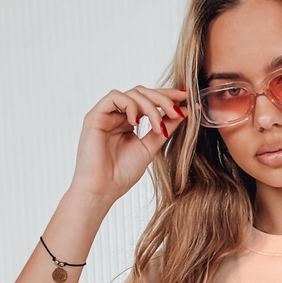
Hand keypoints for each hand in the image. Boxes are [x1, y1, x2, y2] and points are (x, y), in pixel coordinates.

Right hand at [69, 86, 189, 204]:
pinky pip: (115, 97)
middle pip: (142, 93)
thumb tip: (183, 113)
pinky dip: (130, 106)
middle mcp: (117, 115)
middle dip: (163, 98)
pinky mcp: (95, 116)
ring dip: (150, 107)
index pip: (149, 101)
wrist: (102, 190)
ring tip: (157, 126)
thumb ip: (163, 130)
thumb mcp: (149, 148)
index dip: (167, 96)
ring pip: (132, 94)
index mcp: (128, 122)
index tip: (187, 97)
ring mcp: (106, 114)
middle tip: (177, 111)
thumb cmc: (121, 175)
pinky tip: (137, 123)